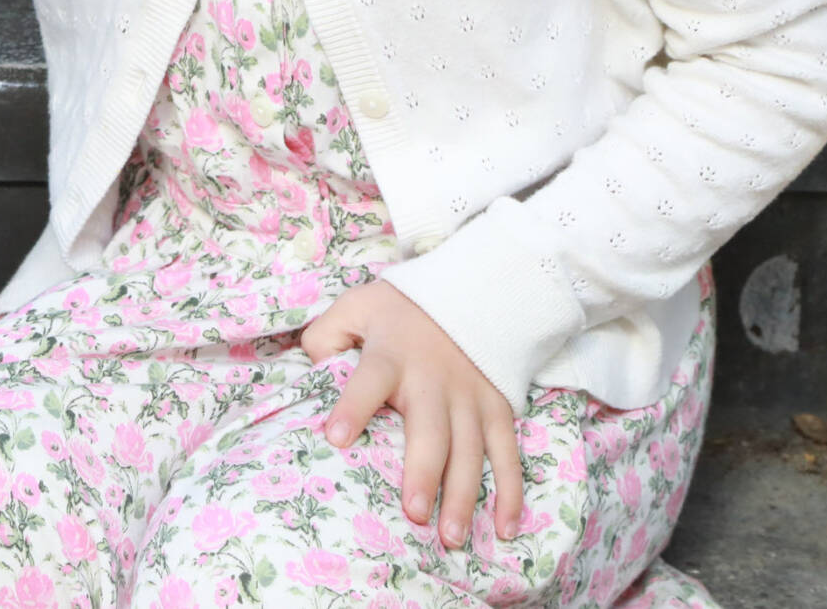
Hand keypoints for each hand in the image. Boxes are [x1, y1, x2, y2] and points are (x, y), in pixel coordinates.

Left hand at [301, 278, 522, 548]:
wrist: (471, 290)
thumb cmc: (399, 312)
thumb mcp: (356, 307)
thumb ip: (327, 336)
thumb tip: (315, 371)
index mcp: (391, 355)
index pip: (368, 380)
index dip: (353, 406)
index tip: (335, 437)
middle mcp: (434, 380)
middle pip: (431, 430)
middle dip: (423, 472)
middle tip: (414, 513)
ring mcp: (471, 397)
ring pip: (471, 451)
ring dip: (463, 496)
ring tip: (451, 537)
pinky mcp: (498, 409)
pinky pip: (508, 454)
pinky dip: (512, 493)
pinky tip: (505, 530)